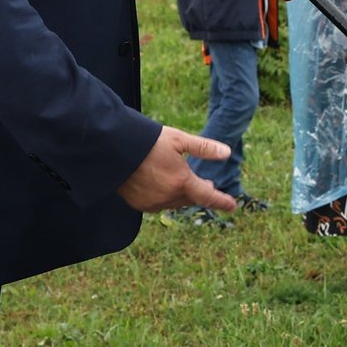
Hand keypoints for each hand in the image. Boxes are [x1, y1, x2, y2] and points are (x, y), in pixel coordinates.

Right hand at [117, 126, 235, 212]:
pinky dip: (167, 197)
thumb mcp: (180, 140)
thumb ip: (204, 148)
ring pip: (176, 203)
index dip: (222, 202)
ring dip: (184, 195)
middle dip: (201, 193)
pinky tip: (165, 187)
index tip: (233, 206)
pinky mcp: (139, 205)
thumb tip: (227, 153)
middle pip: (192, 199)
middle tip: (209, 185)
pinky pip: (160, 205)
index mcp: (181, 182)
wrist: (113, 150)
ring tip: (187, 184)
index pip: (208, 197)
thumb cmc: (148, 142)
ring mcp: (153, 203)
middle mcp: (168, 196)